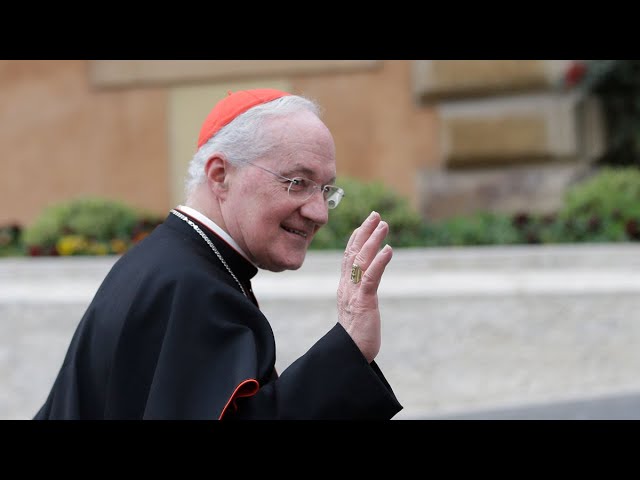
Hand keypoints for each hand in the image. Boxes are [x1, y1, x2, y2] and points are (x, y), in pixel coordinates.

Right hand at [337, 211, 392, 362]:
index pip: (348, 258)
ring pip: (362, 260)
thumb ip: (358, 296)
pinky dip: (379, 262)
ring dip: (373, 240)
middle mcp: (347, 287)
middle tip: (376, 215)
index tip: (364, 224)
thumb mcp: (356, 310)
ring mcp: (354, 293)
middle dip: (365, 232)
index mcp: (345, 288)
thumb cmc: (356, 336)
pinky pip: (371, 278)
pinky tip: (388, 250)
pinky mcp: (363, 302)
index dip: (355, 239)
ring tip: (383, 224)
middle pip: (353, 253)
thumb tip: (364, 288)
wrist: (350, 354)